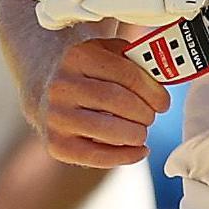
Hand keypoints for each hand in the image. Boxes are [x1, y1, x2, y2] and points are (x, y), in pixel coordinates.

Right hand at [34, 36, 168, 167]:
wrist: (45, 88)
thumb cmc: (88, 71)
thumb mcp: (106, 52)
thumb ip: (133, 59)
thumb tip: (163, 76)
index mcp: (78, 56)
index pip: (126, 75)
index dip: (152, 91)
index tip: (163, 102)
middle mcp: (62, 86)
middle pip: (117, 102)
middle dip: (144, 113)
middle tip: (151, 117)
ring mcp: (56, 117)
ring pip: (109, 131)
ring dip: (136, 134)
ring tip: (141, 131)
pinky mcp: (56, 144)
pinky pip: (97, 157)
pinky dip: (125, 156)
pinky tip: (139, 150)